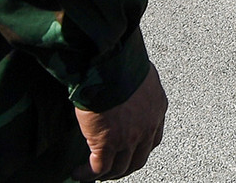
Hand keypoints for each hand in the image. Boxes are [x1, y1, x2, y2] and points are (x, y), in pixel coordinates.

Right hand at [73, 65, 166, 179]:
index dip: (140, 150)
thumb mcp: (140, 76)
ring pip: (119, 168)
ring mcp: (129, 138)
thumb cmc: (122, 63)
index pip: (154, 139)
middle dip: (125, 168)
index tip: (130, 153)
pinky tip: (78, 173)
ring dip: (106, 174)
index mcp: (157, 109)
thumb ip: (137, 90)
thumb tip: (123, 90)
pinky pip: (98, 167)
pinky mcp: (107, 144)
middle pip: (138, 159)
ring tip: (92, 174)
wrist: (111, 67)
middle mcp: (147, 127)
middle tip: (111, 171)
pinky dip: (88, 174)